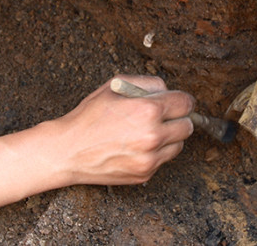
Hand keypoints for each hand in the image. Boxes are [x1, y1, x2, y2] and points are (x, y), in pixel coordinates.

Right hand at [43, 75, 194, 185]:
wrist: (68, 150)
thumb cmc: (89, 116)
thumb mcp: (115, 86)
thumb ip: (147, 83)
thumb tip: (167, 90)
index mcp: (148, 110)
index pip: (186, 103)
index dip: (181, 100)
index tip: (177, 102)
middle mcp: (153, 136)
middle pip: (187, 125)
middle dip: (177, 118)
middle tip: (162, 116)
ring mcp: (150, 158)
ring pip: (179, 144)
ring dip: (169, 137)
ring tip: (146, 132)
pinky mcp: (145, 174)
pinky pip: (164, 159)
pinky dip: (156, 152)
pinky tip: (136, 146)